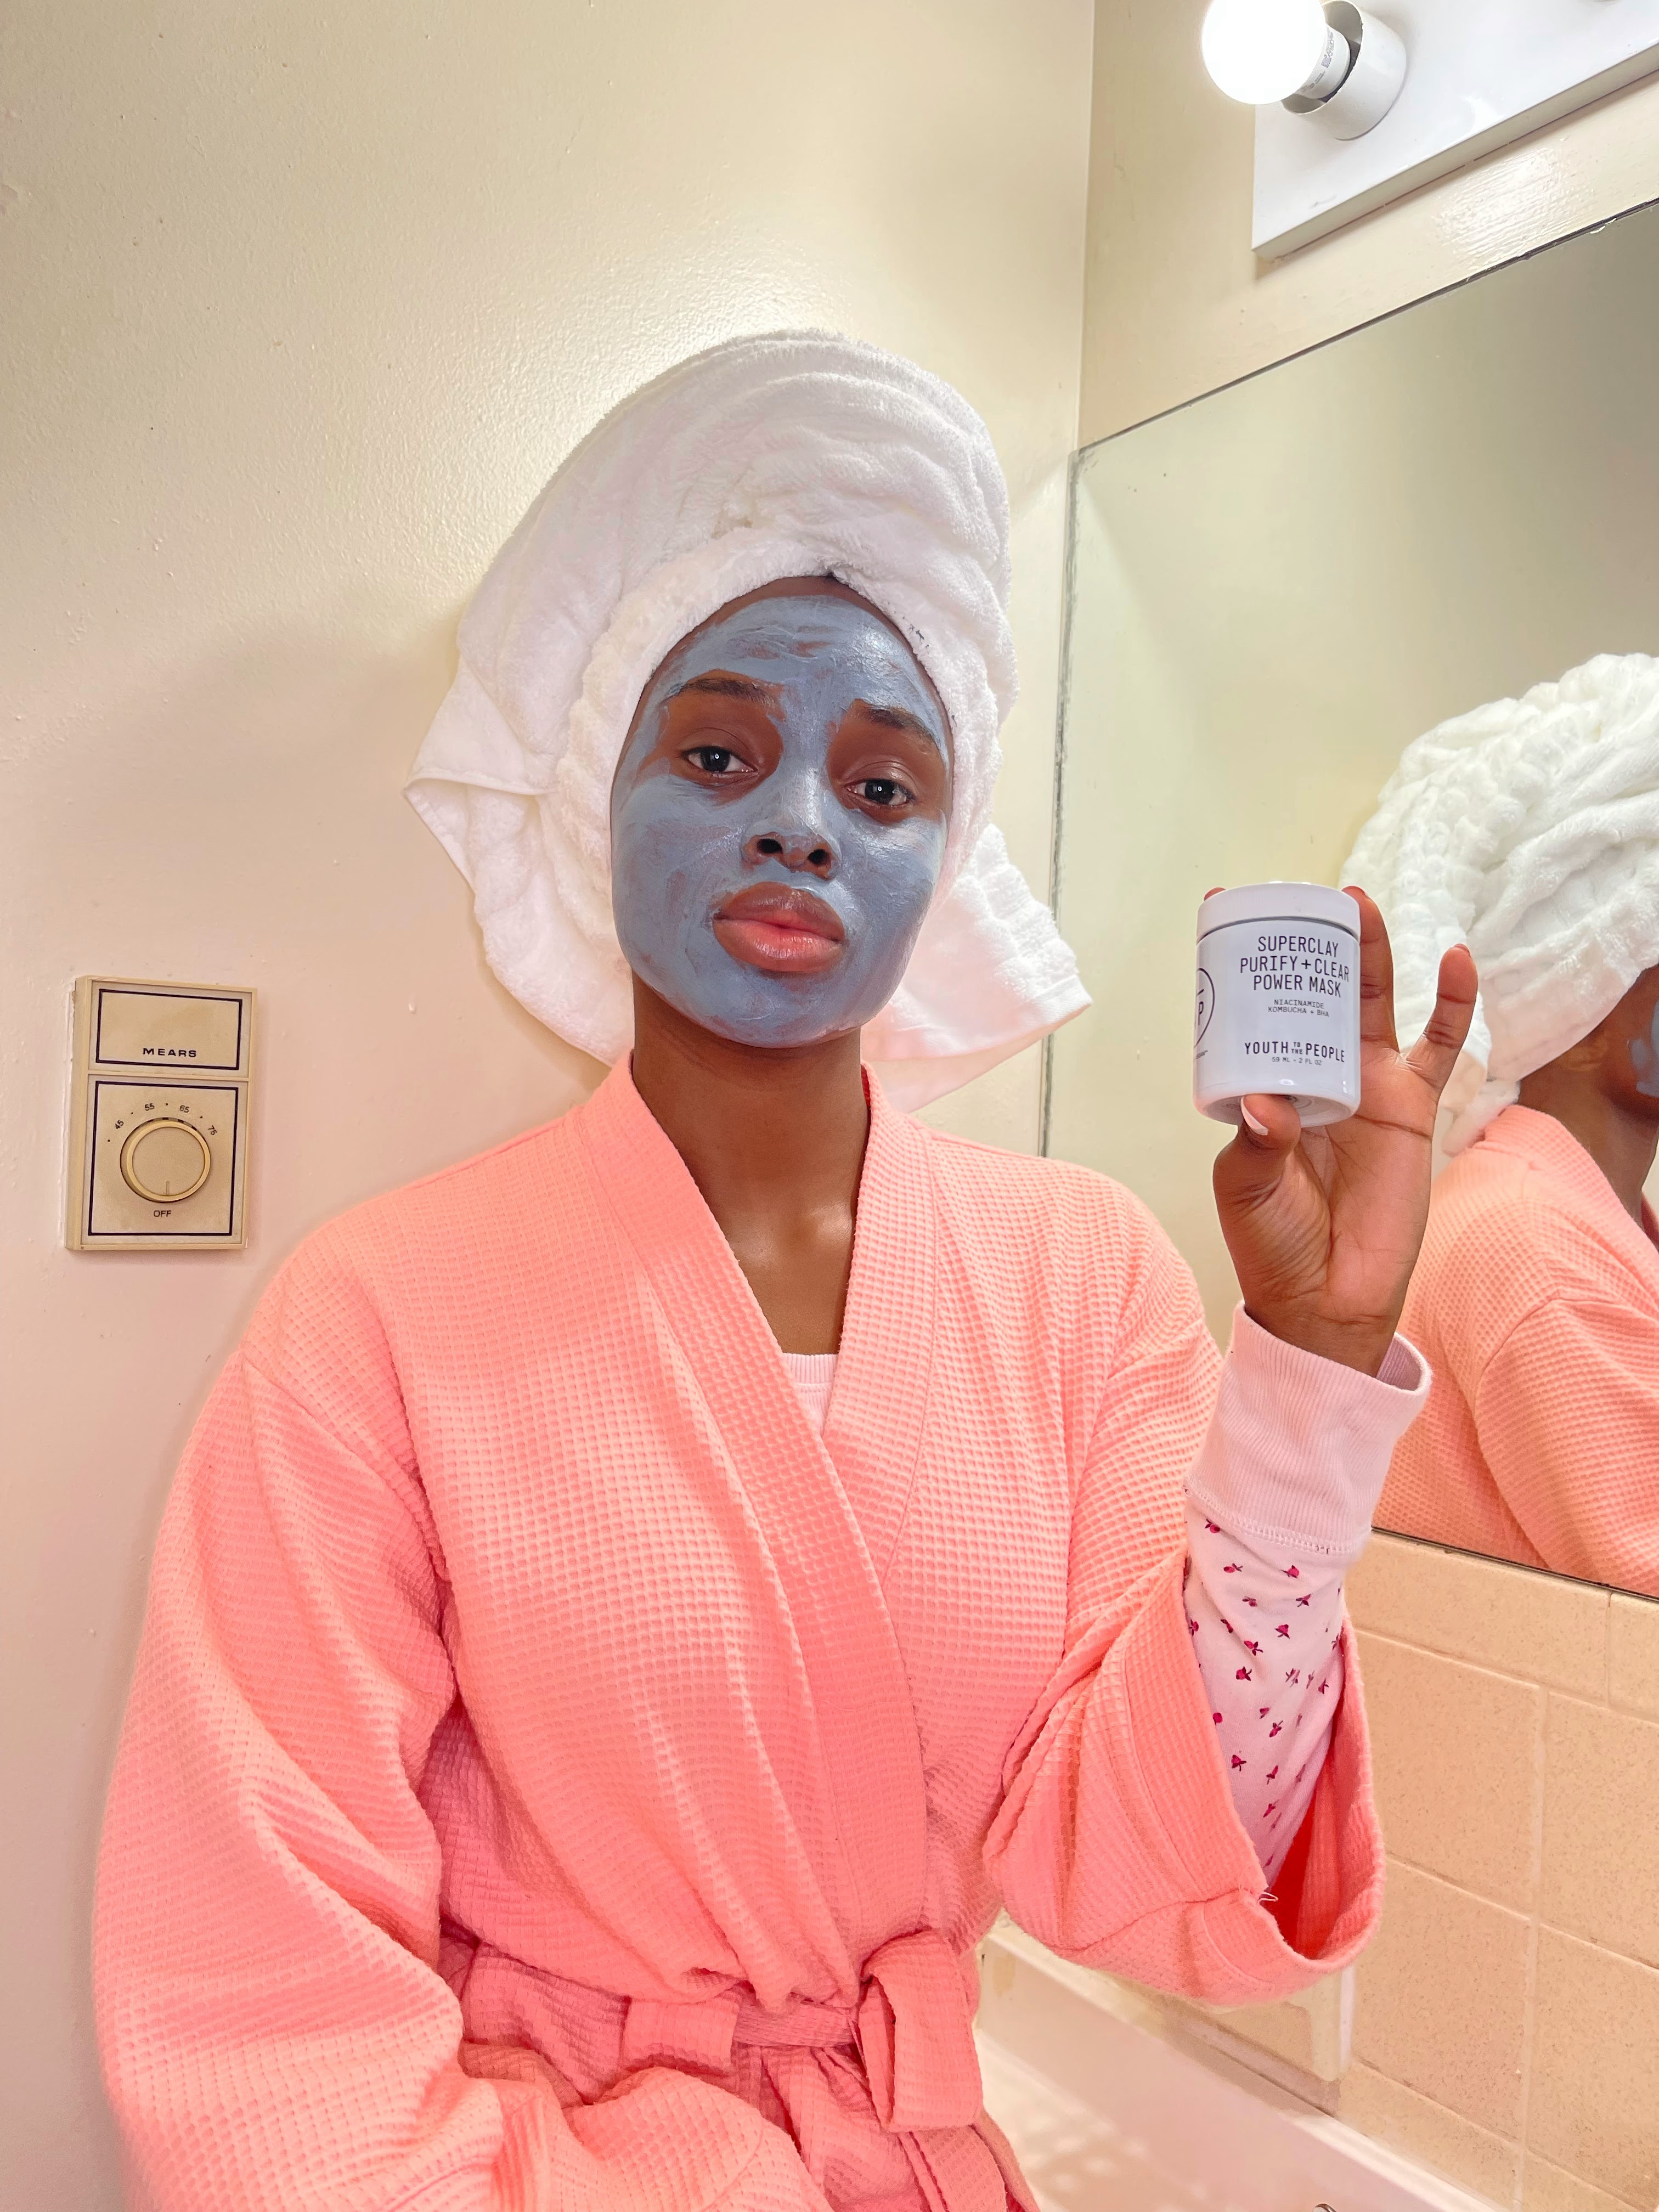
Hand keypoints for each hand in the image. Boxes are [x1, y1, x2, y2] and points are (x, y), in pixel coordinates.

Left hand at [1211, 887, 1477, 1375]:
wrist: (1325, 1299)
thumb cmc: (1273, 1243)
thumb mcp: (1247, 1189)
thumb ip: (1256, 1143)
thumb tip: (1267, 1103)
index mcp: (1264, 1085)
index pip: (1251, 1012)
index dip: (1243, 965)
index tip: (1222, 907)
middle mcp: (1313, 1075)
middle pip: (1313, 992)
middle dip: (1308, 942)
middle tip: (1299, 895)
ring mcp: (1365, 1086)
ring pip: (1370, 1002)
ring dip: (1368, 953)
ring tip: (1357, 904)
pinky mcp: (1411, 1108)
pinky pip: (1439, 1047)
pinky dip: (1453, 1003)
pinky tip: (1458, 959)